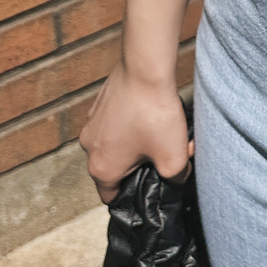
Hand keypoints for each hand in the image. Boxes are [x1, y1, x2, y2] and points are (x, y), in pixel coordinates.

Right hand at [78, 59, 193, 203]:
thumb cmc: (155, 115)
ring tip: (161, 133)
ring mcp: (92, 123)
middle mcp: (88, 147)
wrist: (145, 69)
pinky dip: (131, 123)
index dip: (133, 197)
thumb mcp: (174, 157)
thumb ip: (176, 178)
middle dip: (140, 166)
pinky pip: (116, 123)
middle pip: (115, 169)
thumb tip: (177, 178)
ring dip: (137, 143)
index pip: (112, 197)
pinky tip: (152, 114)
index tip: (152, 187)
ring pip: (116, 144)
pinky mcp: (100, 104)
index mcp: (101, 168)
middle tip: (164, 155)